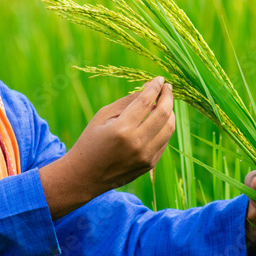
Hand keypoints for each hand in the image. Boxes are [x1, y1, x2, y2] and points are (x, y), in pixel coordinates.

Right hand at [40, 77, 174, 218]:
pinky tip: (158, 121)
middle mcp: (137, 143)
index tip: (159, 79)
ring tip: (165, 103)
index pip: (146, 102)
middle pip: (164, 114)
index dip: (155, 87)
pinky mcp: (149, 164)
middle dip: (168, 97)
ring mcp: (145, 156)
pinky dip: (164, 128)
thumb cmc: (91, 141)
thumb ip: (127, 102)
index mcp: (122, 129)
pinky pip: (164, 141)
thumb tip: (149, 89)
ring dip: (170, 112)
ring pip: (169, 128)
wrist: (85, 176)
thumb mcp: (103, 116)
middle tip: (167, 88)